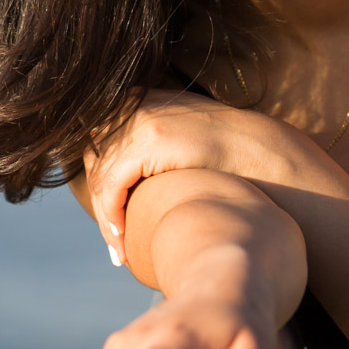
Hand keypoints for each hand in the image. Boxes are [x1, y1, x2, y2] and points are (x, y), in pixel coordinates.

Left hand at [76, 89, 307, 265]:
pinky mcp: (146, 142)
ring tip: (118, 248)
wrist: (255, 149)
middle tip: (114, 243)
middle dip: (101, 206)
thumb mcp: (176, 139)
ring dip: (106, 219)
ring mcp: (137, 120)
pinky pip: (112, 186)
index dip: (100, 187)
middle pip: (93, 164)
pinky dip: (112, 215)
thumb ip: (146, 146)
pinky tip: (123, 238)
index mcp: (134, 99)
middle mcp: (130, 105)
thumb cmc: (221, 153)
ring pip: (99, 179)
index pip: (97, 148)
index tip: (113, 222)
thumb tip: (122, 175)